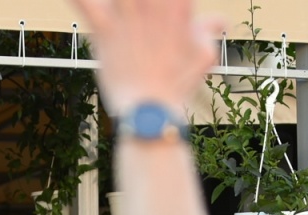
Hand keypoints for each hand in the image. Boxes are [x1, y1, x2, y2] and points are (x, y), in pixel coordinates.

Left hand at [70, 0, 222, 116]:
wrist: (151, 110)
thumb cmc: (177, 84)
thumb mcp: (202, 57)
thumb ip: (208, 31)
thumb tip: (221, 21)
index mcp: (179, 5)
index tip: (166, 3)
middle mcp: (154, 5)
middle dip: (137, 0)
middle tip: (135, 7)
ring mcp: (129, 16)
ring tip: (114, 5)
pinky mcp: (105, 30)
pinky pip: (86, 3)